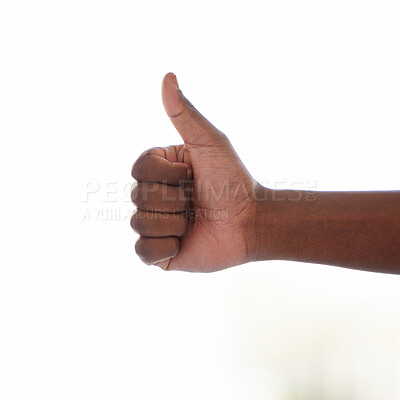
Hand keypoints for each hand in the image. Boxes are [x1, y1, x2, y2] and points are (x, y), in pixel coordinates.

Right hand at [131, 73, 263, 271]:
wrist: (250, 222)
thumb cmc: (233, 181)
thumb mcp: (209, 143)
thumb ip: (185, 114)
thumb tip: (167, 76)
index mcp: (160, 171)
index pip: (139, 168)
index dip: (166, 174)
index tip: (192, 175)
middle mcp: (153, 196)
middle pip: (138, 196)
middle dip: (175, 199)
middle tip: (197, 201)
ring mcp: (155, 225)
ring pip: (140, 223)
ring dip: (174, 223)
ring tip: (194, 221)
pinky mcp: (160, 253)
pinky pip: (142, 251)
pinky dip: (164, 247)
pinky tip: (184, 241)